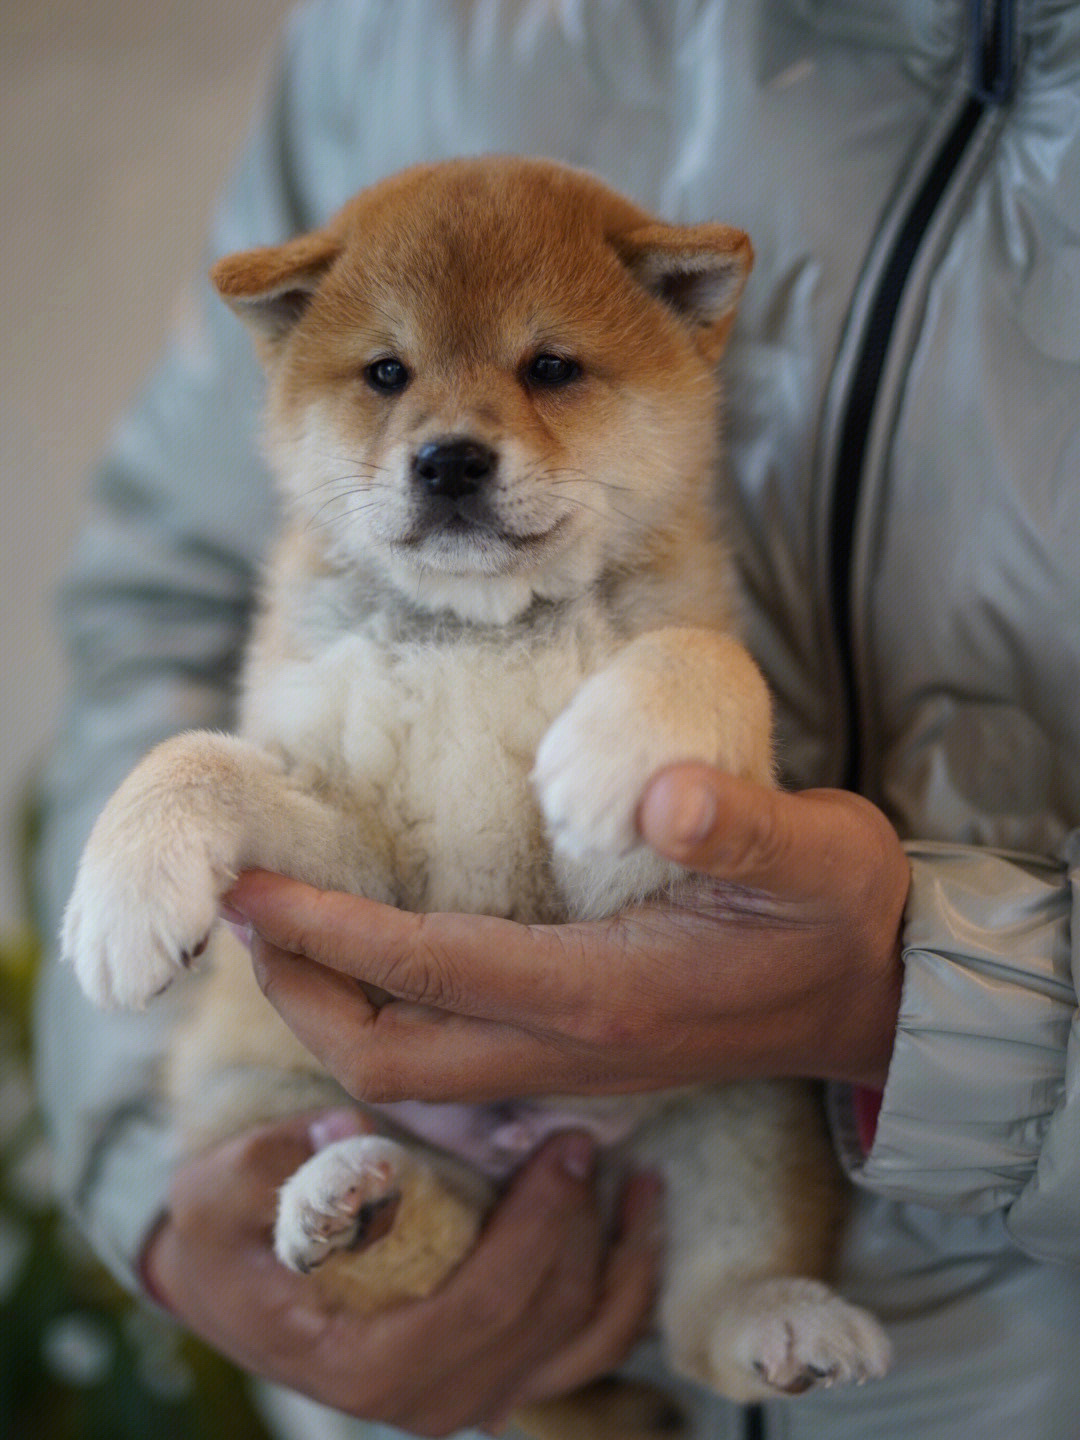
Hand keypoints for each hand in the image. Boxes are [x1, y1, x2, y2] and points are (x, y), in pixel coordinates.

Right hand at [143, 1114, 660, 1435]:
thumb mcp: (223, 1190)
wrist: (229, 1276)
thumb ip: (283, 1166)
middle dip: (577, 1229)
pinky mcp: (490, 1370)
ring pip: (578, 1345)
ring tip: (640, 1181)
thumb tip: (351, 1133)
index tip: (560, 1150)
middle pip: (537, 1324)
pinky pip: (582, 1347)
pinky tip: (639, 1220)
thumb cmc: (227, 1233)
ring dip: (621, 1262)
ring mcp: (464, 1394)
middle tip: (583, 1139)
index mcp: (363, 1366)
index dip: (532, 1231)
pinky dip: (625, 1288)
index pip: (477, 1311)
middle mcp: (422, 1400)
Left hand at [227, 765, 909, 1099]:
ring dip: (331, 1012)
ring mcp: (570, 1064)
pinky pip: (446, 1063)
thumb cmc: (838, 914)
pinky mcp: (577, 1055)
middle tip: (243, 914)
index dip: (325, 930)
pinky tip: (369, 961)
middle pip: (387, 1055)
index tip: (250, 888)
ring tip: (279, 935)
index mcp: (603, 995)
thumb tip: (665, 794)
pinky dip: (385, 1019)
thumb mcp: (814, 852)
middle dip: (297, 992)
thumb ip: (742, 823)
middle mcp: (569, 1046)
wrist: (876, 998)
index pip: (425, 971)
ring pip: (410, 1073)